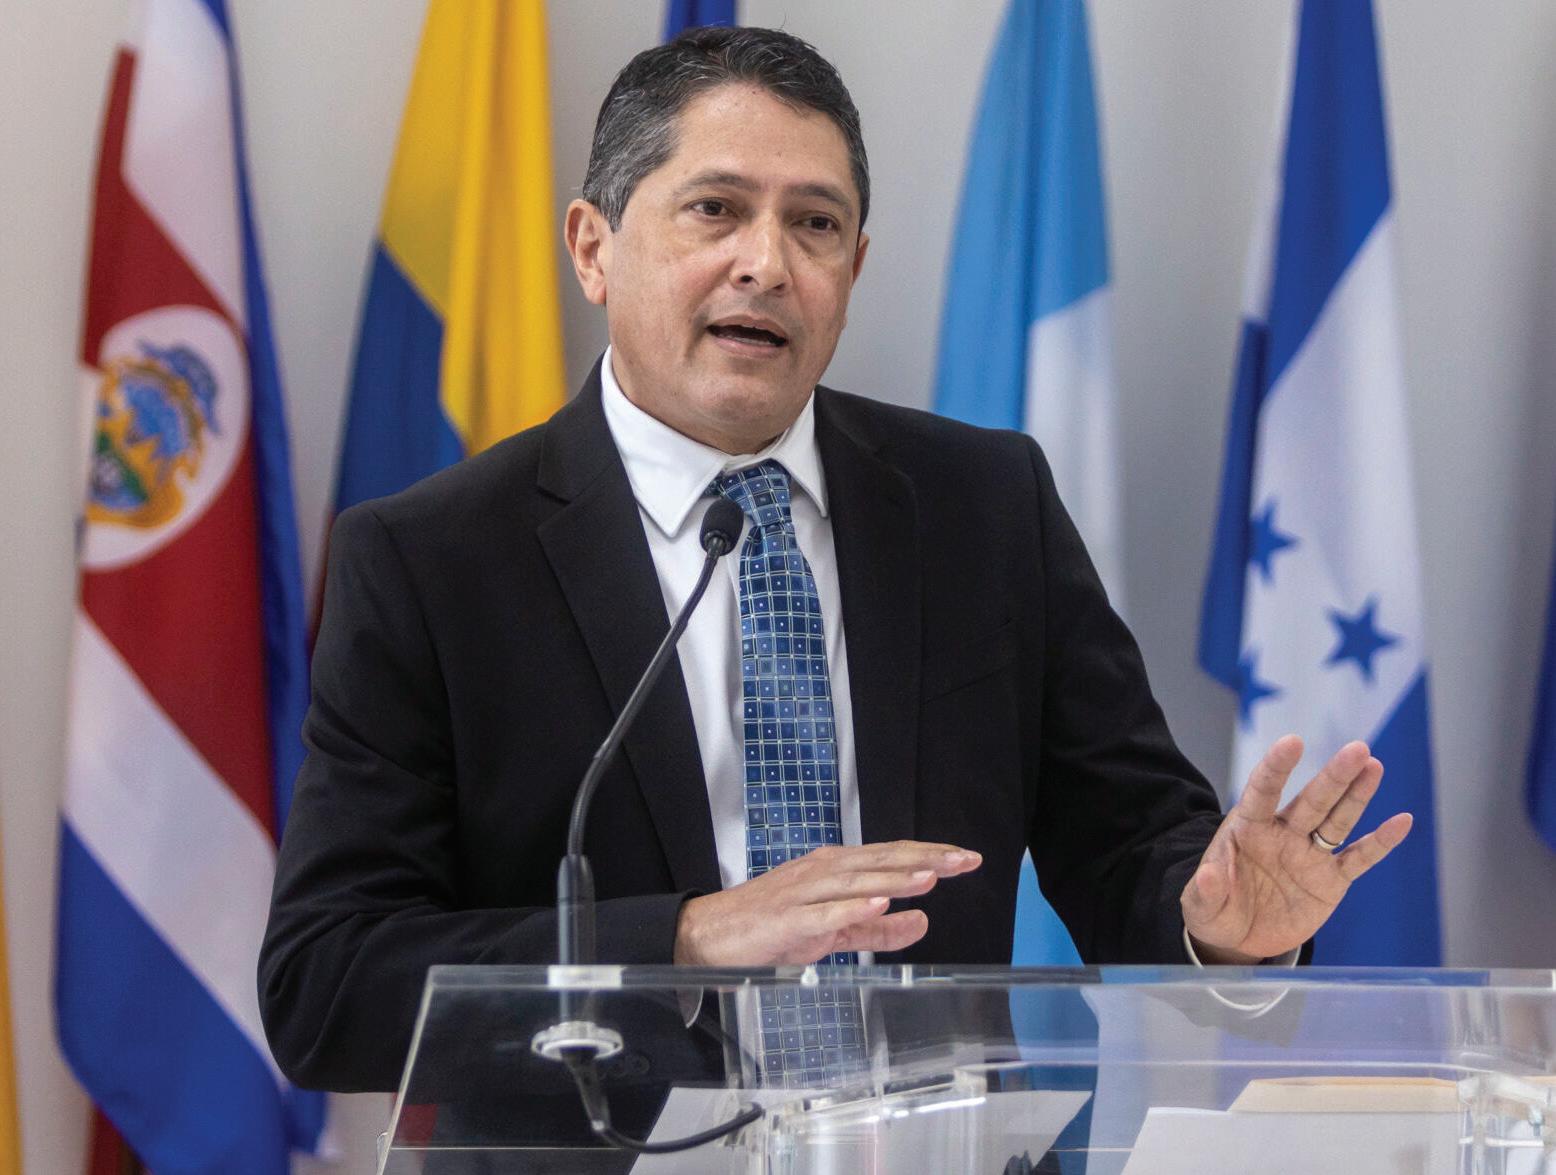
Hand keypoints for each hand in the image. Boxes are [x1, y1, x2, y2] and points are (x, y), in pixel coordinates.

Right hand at [673, 840, 982, 965]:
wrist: (711, 934)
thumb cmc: (770, 926)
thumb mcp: (834, 930)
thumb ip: (878, 927)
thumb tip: (922, 921)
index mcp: (836, 870)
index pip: (890, 857)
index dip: (928, 855)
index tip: (965, 858)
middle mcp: (823, 873)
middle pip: (881, 862)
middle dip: (924, 860)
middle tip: (963, 860)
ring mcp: (805, 894)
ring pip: (857, 882)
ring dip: (895, 878)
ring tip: (930, 876)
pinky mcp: (788, 920)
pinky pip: (824, 913)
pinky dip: (852, 907)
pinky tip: (878, 903)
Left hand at [1181, 735, 1412, 962]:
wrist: (1240, 938)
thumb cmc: (1216, 909)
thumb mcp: (1201, 906)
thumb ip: (1205, 891)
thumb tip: (1208, 876)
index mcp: (1248, 829)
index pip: (1263, 791)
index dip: (1277, 768)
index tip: (1293, 742)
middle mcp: (1283, 833)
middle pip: (1312, 801)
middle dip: (1334, 776)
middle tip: (1358, 749)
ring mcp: (1309, 855)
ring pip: (1337, 820)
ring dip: (1357, 795)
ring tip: (1374, 766)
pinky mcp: (1331, 880)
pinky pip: (1359, 858)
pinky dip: (1380, 842)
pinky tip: (1402, 821)